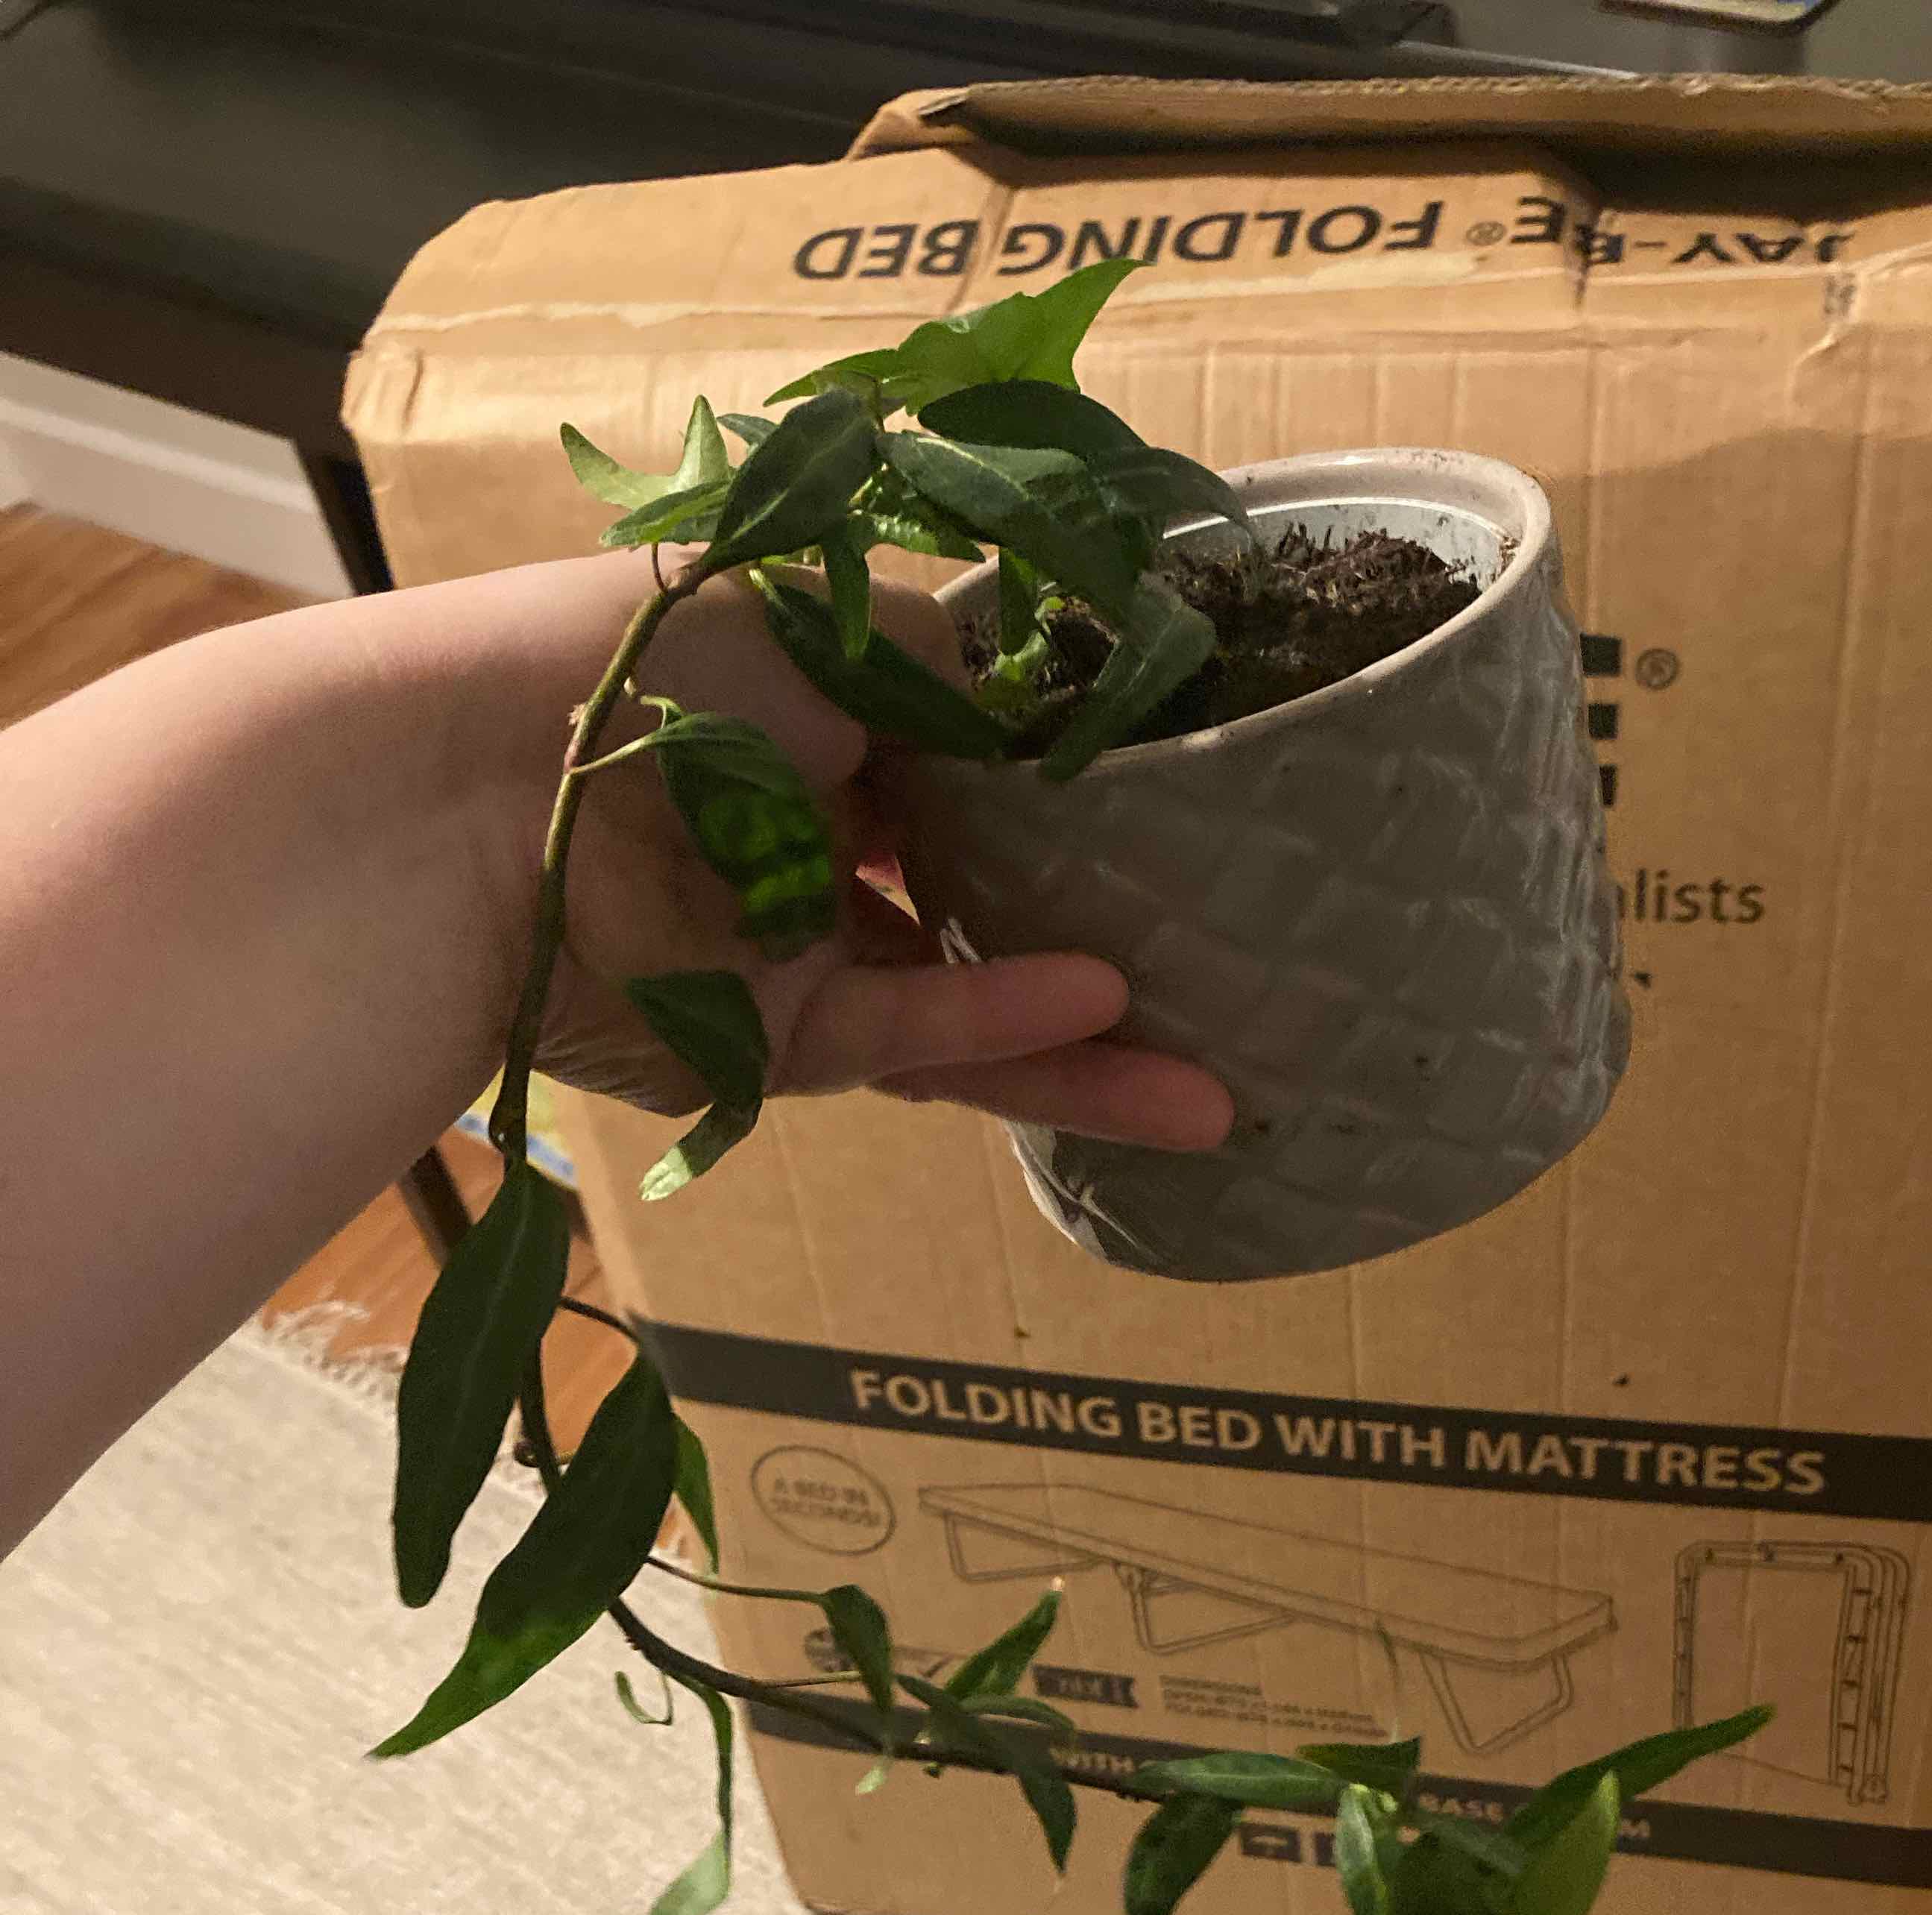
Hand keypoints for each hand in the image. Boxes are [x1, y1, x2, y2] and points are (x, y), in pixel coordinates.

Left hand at [453, 556, 1232, 1150]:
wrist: (483, 801)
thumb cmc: (661, 667)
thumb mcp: (844, 620)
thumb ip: (973, 671)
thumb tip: (1085, 699)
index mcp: (818, 707)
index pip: (976, 755)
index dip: (1085, 786)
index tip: (1205, 805)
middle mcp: (816, 832)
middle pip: (990, 893)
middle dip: (1113, 931)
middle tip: (1245, 956)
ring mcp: (801, 948)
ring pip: (973, 1003)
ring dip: (1097, 1037)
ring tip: (1230, 1075)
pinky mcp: (778, 1044)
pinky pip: (917, 1045)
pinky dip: (1010, 1032)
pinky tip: (1115, 1017)